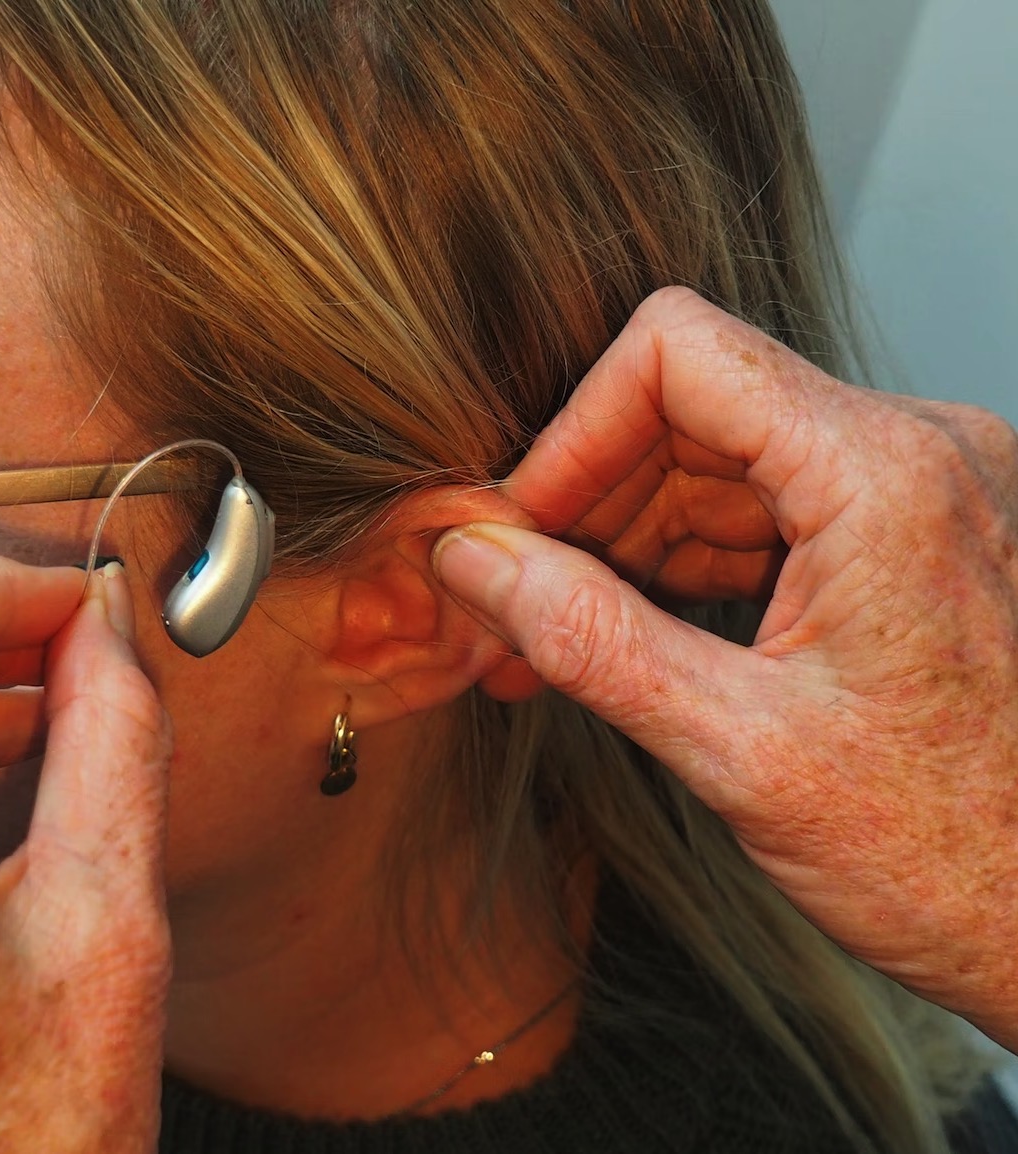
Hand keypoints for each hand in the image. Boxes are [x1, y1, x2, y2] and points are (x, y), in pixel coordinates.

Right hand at [433, 288, 1017, 1047]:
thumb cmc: (952, 856)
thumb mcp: (740, 750)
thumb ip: (589, 638)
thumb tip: (474, 561)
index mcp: (884, 475)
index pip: (676, 352)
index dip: (573, 433)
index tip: (518, 529)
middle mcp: (916, 451)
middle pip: (690, 407)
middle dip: (587, 503)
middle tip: (514, 605)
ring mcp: (919, 490)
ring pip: (718, 457)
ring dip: (625, 542)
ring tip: (557, 643)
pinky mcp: (910, 534)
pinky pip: (765, 507)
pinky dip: (685, 563)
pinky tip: (631, 639)